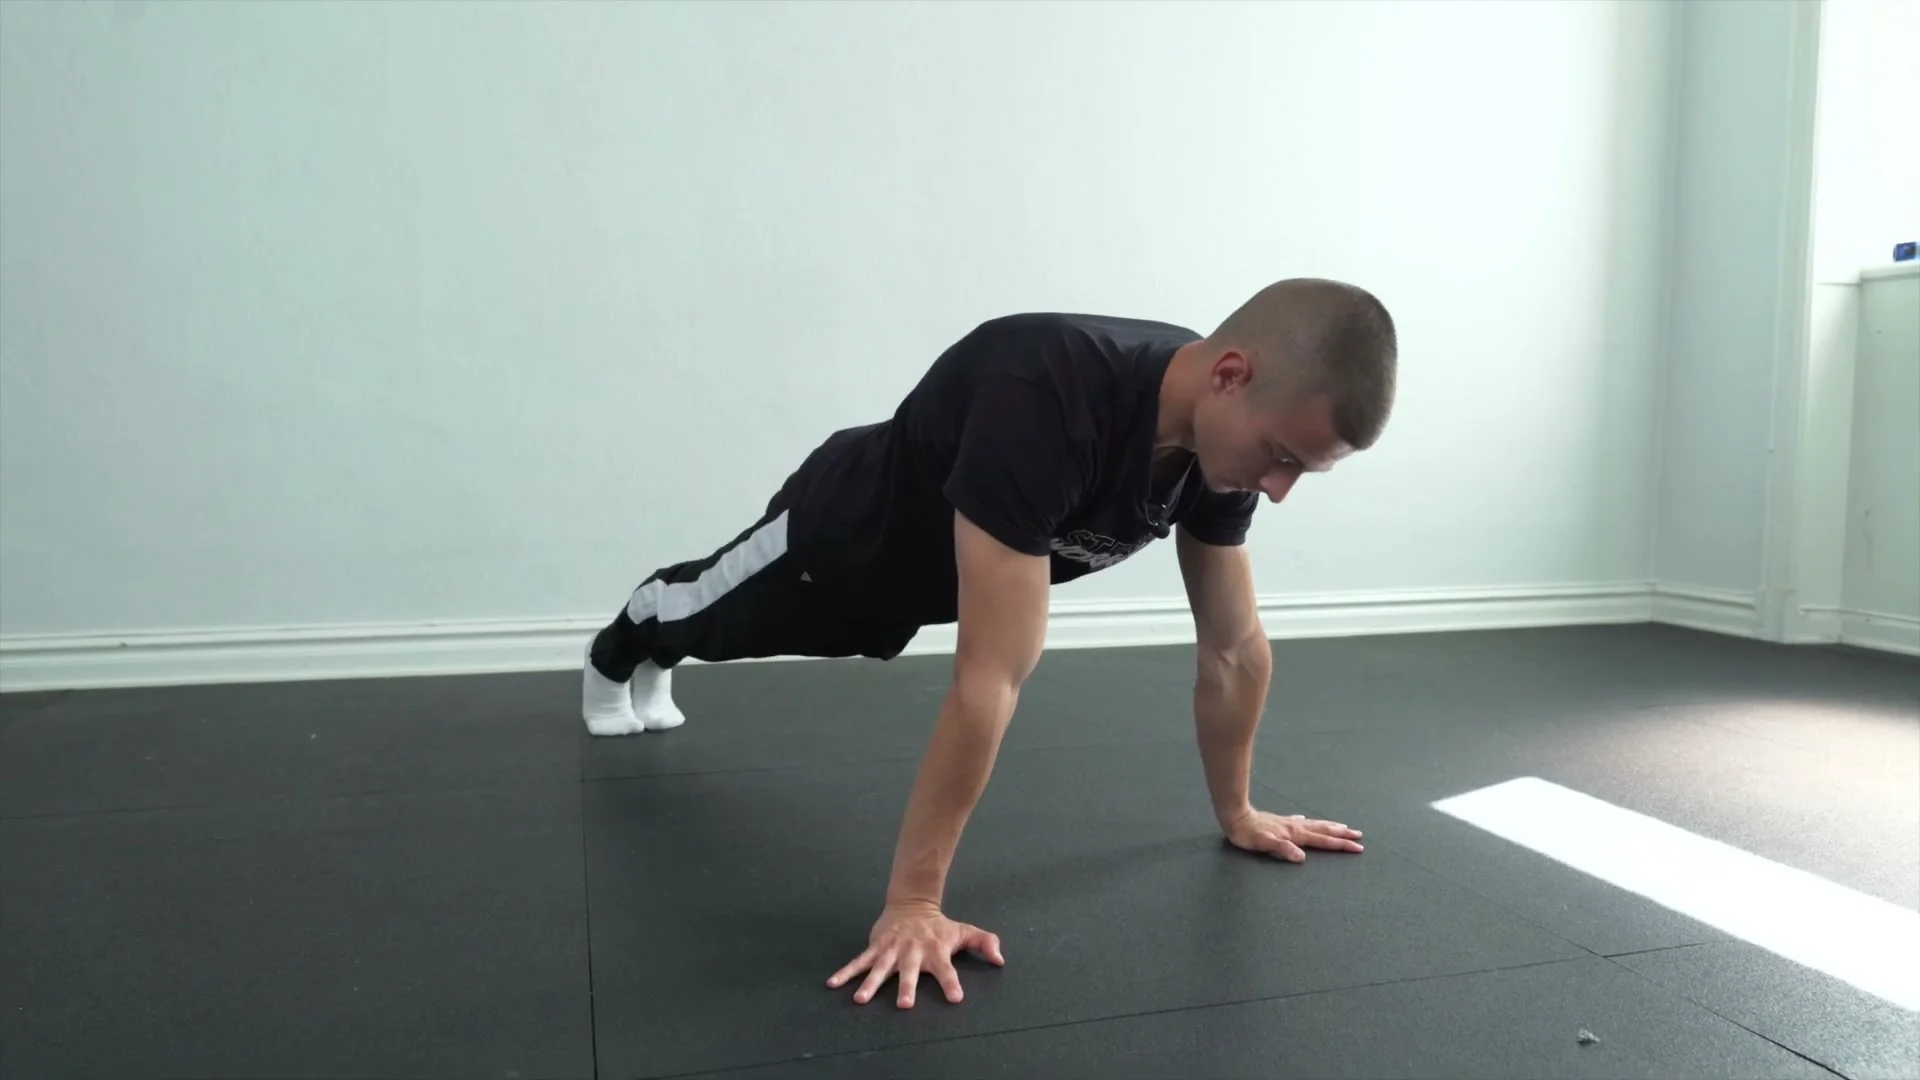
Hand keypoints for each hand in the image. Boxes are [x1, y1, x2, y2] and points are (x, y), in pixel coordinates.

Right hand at [827, 901, 1004, 1007]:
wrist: (911, 904)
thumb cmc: (939, 926)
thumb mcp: (964, 931)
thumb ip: (985, 942)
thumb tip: (1000, 959)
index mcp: (936, 950)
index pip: (947, 969)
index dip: (951, 982)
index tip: (955, 998)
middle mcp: (913, 951)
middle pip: (910, 971)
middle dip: (907, 987)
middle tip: (904, 1005)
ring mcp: (892, 949)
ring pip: (881, 968)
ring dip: (870, 984)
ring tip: (860, 1000)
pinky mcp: (876, 947)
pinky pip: (859, 960)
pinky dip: (846, 971)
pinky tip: (833, 983)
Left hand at [1224, 808, 1363, 861]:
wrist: (1236, 817)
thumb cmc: (1248, 834)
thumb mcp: (1264, 844)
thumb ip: (1283, 849)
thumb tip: (1301, 857)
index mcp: (1295, 834)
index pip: (1323, 841)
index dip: (1341, 845)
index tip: (1358, 848)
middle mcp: (1296, 827)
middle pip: (1324, 831)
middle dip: (1343, 834)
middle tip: (1359, 836)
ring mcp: (1289, 823)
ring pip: (1315, 825)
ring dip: (1331, 827)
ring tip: (1343, 826)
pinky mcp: (1281, 822)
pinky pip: (1301, 822)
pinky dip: (1309, 823)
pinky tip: (1307, 821)